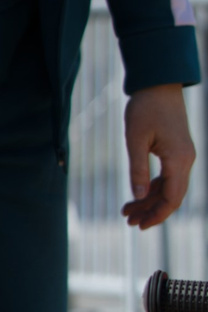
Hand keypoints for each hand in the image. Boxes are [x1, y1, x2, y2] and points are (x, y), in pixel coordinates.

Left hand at [123, 84, 194, 229]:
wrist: (159, 85)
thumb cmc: (146, 108)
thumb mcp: (135, 139)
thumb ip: (137, 168)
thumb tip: (137, 196)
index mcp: (178, 160)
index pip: (172, 198)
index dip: (157, 215)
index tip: (139, 226)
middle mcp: (186, 160)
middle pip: (172, 196)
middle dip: (151, 211)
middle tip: (128, 222)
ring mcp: (183, 156)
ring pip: (169, 187)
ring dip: (149, 200)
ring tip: (127, 211)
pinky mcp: (176, 151)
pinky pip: (168, 177)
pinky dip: (152, 187)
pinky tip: (137, 195)